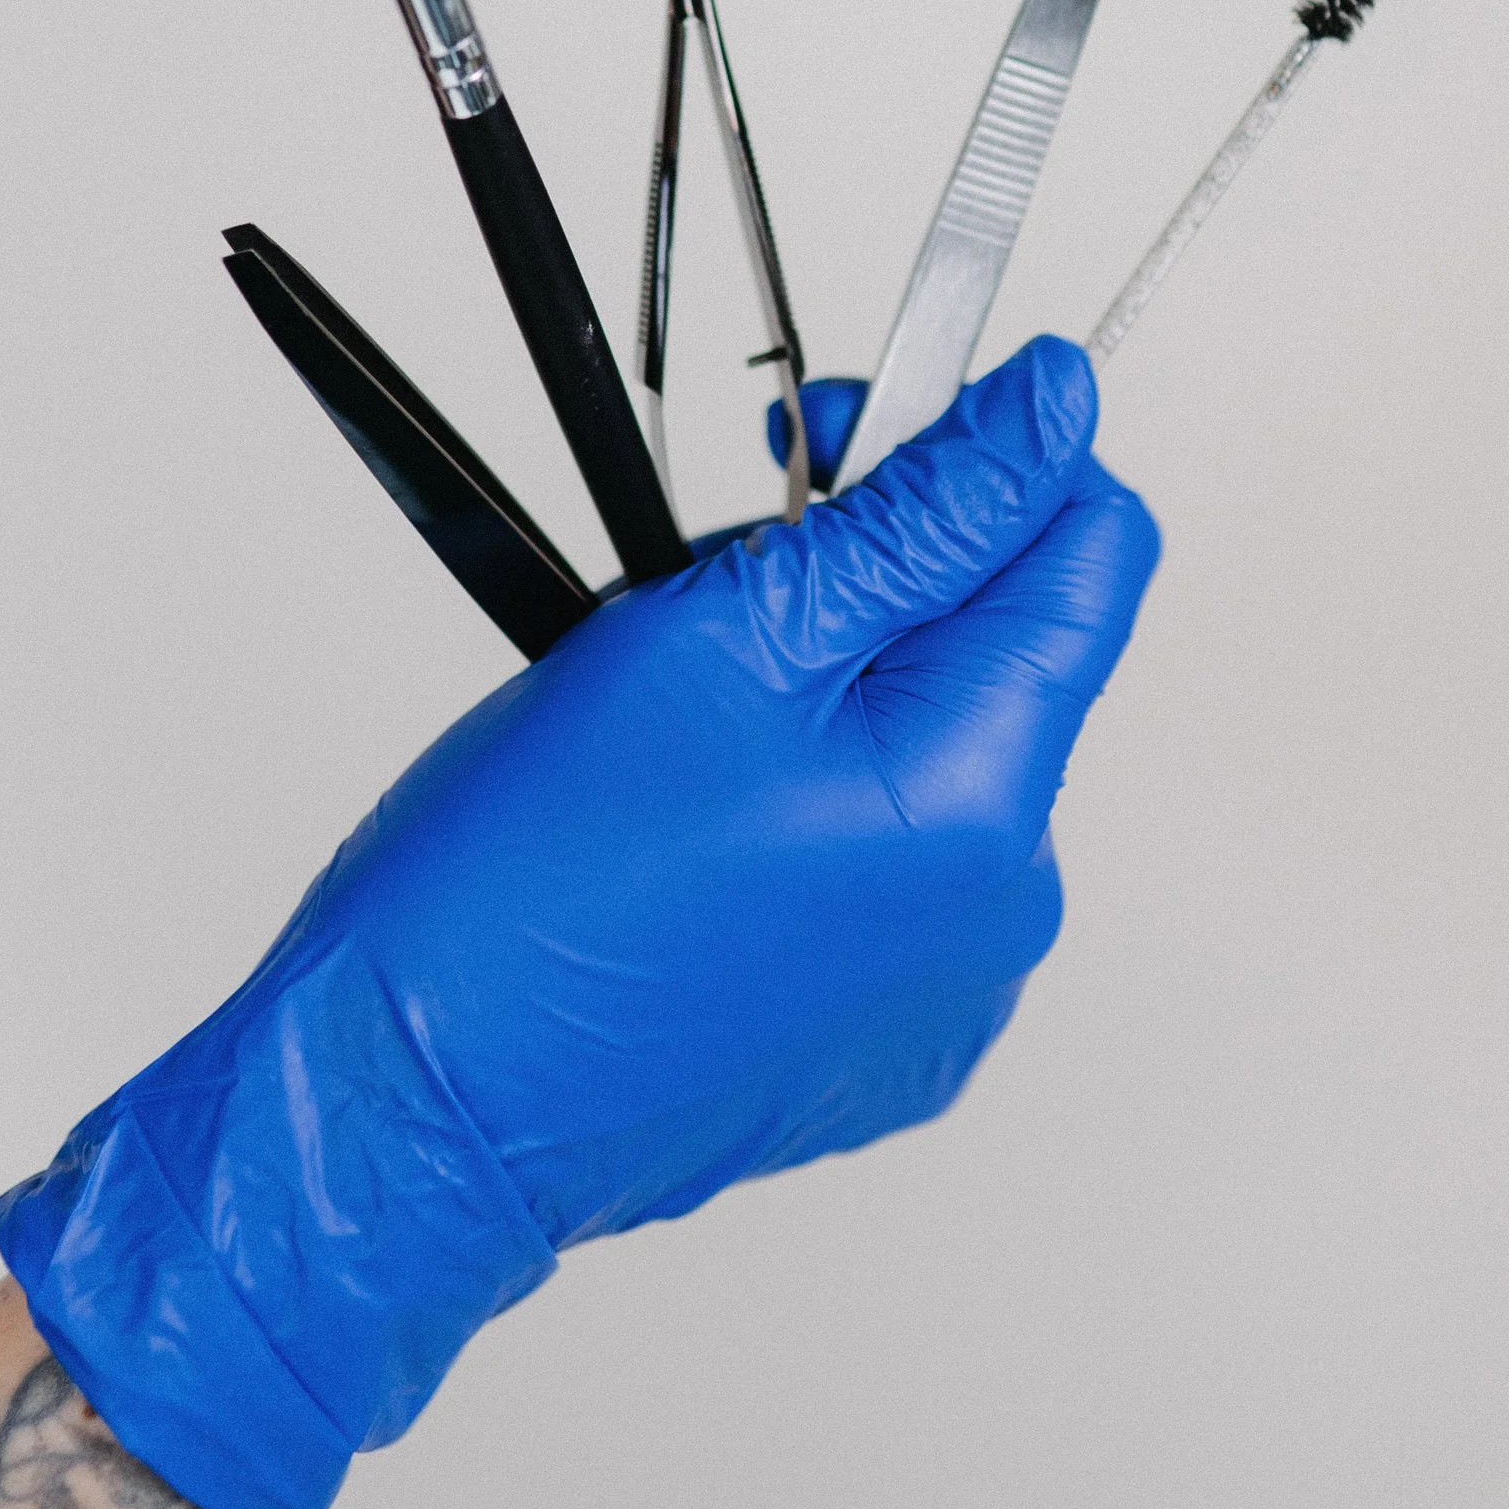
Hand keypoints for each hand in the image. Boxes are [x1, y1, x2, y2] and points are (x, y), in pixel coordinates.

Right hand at [0, 336, 1158, 1508]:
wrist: (414, 1099)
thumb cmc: (531, 886)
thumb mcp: (729, 635)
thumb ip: (920, 513)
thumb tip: (1052, 409)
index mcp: (986, 803)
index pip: (1093, 550)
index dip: (987, 449)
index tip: (860, 418)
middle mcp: (1000, 911)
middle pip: (1002, 648)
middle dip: (880, 567)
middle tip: (718, 565)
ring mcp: (939, 988)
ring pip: (928, 746)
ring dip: (828, 677)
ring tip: (676, 701)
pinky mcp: (871, 1035)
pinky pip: (879, 856)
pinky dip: (803, 792)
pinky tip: (686, 807)